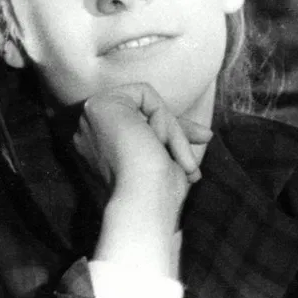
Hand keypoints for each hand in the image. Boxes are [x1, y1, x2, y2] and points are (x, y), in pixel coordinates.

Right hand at [73, 83, 211, 276]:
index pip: (142, 127)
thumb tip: (205, 134)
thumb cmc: (158, 194)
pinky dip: (162, 117)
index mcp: (101, 152)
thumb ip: (175, 144)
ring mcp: (90, 119)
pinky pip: (145, 94)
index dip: (173, 133)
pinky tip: (157, 142)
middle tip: (207, 137)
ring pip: (148, 106)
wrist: (143, 202)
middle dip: (178, 129)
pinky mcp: (97, 105)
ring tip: (183, 161)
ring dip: (173, 132)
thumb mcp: (169, 163)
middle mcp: (89, 135)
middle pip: (145, 114)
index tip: (204, 140)